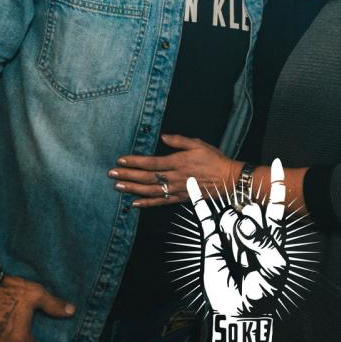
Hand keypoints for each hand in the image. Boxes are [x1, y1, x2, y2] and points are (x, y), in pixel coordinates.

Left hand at [110, 133, 235, 207]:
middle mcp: (175, 177)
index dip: (134, 162)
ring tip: (118, 187)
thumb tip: (163, 137)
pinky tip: (135, 204)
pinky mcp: (181, 198)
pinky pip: (161, 202)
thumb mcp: (198, 144)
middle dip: (128, 175)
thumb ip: (179, 141)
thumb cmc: (214, 159)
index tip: (120, 160)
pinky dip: (147, 203)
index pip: (151, 162)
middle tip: (111, 174)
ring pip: (151, 191)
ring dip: (133, 189)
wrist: (228, 179)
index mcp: (178, 162)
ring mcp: (177, 189)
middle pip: (147, 177)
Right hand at [188, 159, 288, 316]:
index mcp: (270, 235)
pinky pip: (205, 217)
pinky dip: (198, 200)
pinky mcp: (212, 239)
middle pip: (252, 210)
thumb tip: (243, 222)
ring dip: (234, 232)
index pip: (275, 207)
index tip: (279, 164)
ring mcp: (231, 233)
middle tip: (250, 255)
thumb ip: (263, 242)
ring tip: (238, 257)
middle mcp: (250, 230)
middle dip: (252, 225)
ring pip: (232, 215)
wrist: (239, 310)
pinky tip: (191, 184)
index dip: (276, 187)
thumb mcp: (274, 267)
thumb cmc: (262, 291)